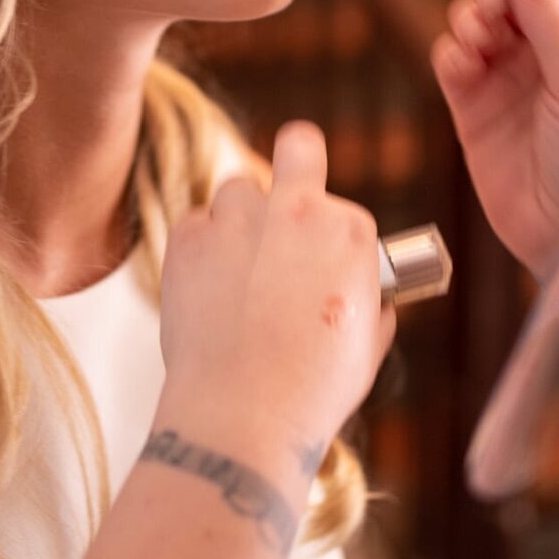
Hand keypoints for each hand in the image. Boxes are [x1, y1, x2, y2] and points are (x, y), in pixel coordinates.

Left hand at [158, 121, 394, 455]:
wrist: (244, 412)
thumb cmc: (313, 388)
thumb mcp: (369, 343)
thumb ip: (370, 300)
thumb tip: (368, 292)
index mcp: (349, 231)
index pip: (340, 206)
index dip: (329, 231)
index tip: (318, 258)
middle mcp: (295, 210)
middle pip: (297, 145)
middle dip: (296, 157)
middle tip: (283, 199)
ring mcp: (236, 218)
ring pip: (237, 188)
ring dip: (240, 217)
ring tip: (239, 271)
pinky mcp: (188, 236)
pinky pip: (195, 222)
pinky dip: (200, 247)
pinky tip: (207, 288)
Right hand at [431, 0, 558, 278]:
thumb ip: (556, 27)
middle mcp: (550, 47)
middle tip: (490, 2)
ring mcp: (509, 74)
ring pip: (476, 18)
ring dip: (468, 15)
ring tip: (476, 38)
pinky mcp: (472, 105)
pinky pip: (451, 58)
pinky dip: (450, 50)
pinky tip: (461, 63)